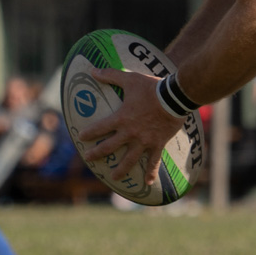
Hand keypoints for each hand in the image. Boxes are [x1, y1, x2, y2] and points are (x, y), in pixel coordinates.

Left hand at [76, 69, 183, 183]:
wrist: (174, 97)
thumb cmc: (151, 88)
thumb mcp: (130, 78)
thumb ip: (111, 75)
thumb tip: (93, 70)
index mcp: (121, 118)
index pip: (100, 128)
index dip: (89, 133)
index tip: (81, 137)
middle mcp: (130, 133)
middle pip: (110, 147)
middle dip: (98, 153)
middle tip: (88, 158)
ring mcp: (144, 141)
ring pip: (129, 159)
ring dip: (121, 169)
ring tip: (114, 178)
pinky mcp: (157, 144)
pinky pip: (153, 161)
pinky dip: (151, 173)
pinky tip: (148, 184)